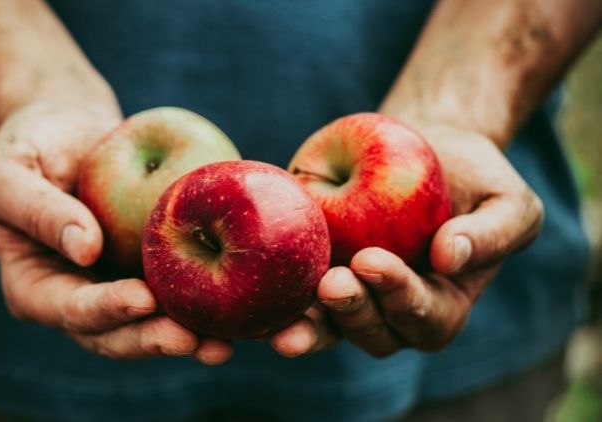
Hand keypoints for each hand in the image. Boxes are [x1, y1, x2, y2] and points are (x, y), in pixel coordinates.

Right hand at [0, 102, 232, 363]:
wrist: (68, 130)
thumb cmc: (27, 145)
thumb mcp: (6, 170)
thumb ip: (37, 209)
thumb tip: (85, 249)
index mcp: (34, 287)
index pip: (69, 309)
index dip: (105, 310)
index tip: (141, 299)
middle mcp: (77, 297)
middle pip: (115, 333)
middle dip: (153, 339)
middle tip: (194, 340)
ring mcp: (116, 287)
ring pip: (151, 324)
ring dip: (187, 336)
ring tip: (223, 344)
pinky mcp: (150, 269)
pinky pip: (177, 290)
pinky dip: (206, 302)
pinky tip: (239, 306)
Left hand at [270, 124, 543, 356]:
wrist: (421, 146)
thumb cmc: (472, 177)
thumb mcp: (507, 200)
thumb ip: (494, 233)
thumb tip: (449, 258)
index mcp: (442, 304)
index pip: (424, 316)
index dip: (399, 296)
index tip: (373, 261)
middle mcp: (392, 310)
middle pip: (373, 333)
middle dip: (352, 313)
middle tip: (332, 282)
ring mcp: (351, 295)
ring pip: (329, 328)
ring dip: (309, 325)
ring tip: (287, 315)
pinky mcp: (314, 272)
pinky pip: (294, 297)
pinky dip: (275, 302)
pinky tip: (257, 294)